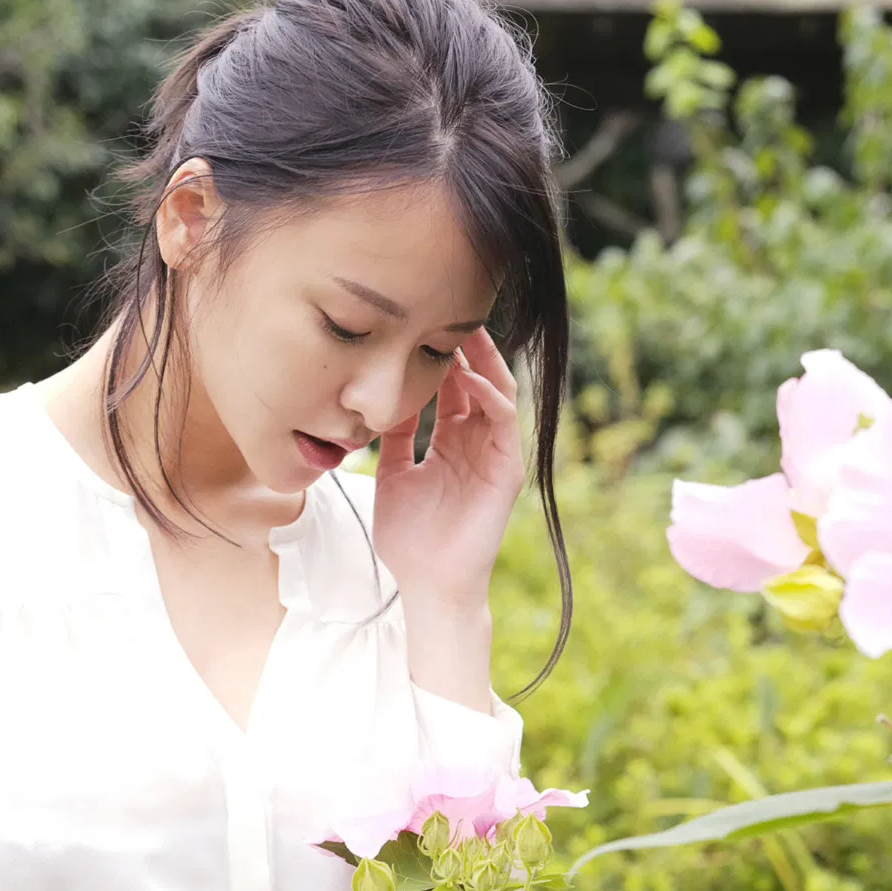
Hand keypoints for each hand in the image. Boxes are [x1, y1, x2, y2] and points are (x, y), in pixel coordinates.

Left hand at [371, 326, 524, 614]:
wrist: (427, 583)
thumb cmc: (410, 539)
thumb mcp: (392, 475)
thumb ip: (395, 437)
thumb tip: (384, 398)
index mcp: (452, 443)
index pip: (454, 386)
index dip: (440, 354)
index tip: (419, 322)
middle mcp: (478, 443)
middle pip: (478, 379)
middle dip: (465, 345)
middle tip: (444, 307)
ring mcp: (495, 455)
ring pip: (497, 391)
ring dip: (481, 359)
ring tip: (461, 328)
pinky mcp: (507, 470)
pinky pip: (505, 421)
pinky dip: (489, 394)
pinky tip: (467, 376)